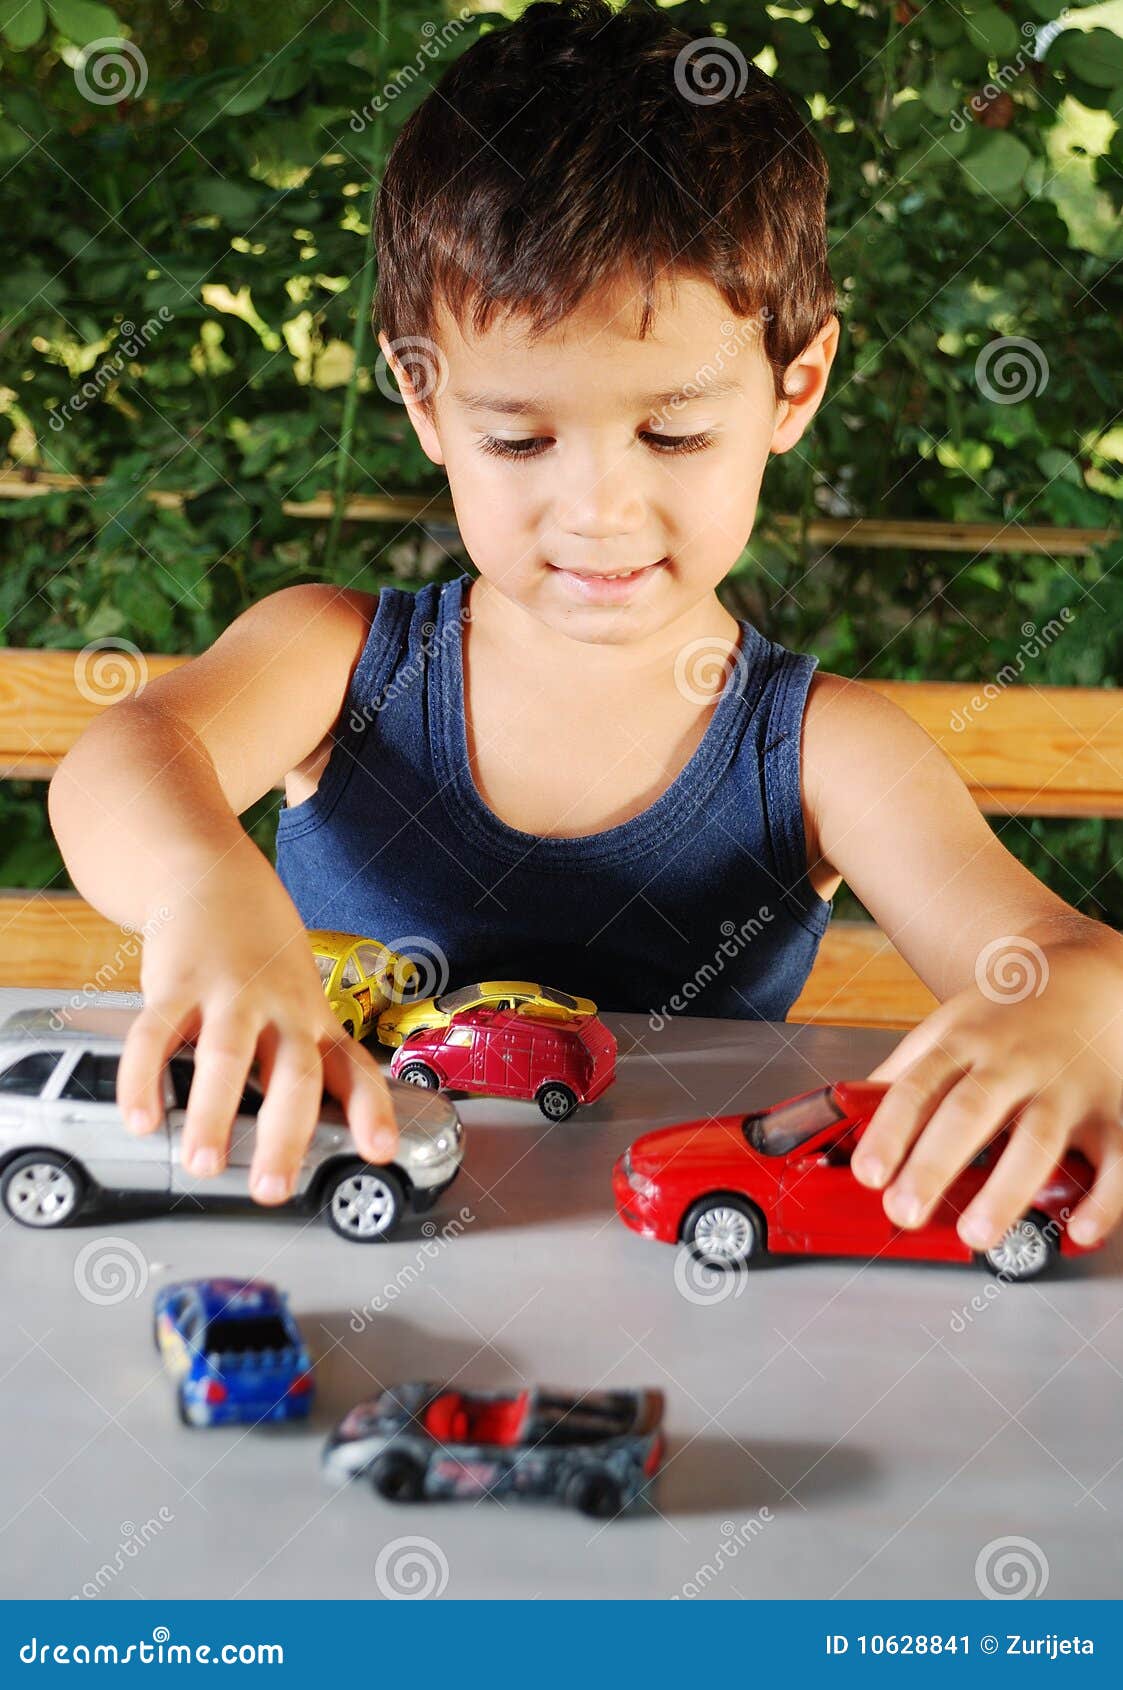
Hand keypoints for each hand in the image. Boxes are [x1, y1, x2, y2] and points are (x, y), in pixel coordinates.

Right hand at [116, 864, 397, 1205]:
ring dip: (214, 1115)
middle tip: (272, 1189)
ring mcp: (229, 992)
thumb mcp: (298, 998)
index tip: (381, 1151)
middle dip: (285, 1136)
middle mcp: (279, 1007)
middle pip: (293, 1074)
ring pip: (227, 1057)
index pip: (354, 1067)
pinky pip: (157, 1034)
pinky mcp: (177, 980)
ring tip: (203, 1164)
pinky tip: (141, 1117)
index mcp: (313, 1018)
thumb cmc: (261, 952)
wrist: (214, 875)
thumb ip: (298, 1058)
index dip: (371, 1110)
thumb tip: (297, 1135)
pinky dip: (145, 1079)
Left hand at [852, 936, 1122, 1251]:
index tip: (868, 1173)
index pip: (918, 1088)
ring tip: (976, 1234)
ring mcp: (1066, 1088)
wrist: (1080, 977)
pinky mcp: (1115, 1112)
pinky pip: (1116, 1158)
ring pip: (1038, 1139)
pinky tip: (1078, 1230)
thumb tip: (848, 1121)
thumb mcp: (946, 1030)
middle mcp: (1014, 1065)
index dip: (889, 1131)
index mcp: (964, 1045)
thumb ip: (903, 1076)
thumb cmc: (1003, 1019)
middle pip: (970, 1113)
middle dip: (935, 1164)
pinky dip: (1103, 1198)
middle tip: (904, 1211)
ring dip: (1007, 1189)